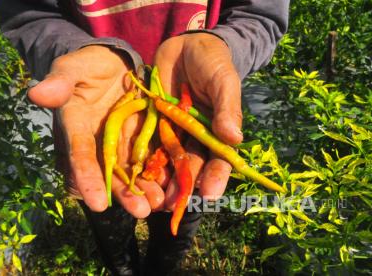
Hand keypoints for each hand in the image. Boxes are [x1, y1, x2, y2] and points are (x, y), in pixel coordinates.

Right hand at [28, 46, 164, 217]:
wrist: (113, 63)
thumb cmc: (88, 65)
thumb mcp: (72, 67)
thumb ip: (60, 81)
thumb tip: (36, 92)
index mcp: (77, 127)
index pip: (81, 154)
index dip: (88, 178)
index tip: (97, 204)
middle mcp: (98, 141)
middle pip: (110, 171)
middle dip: (124, 193)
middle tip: (141, 211)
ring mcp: (121, 141)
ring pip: (131, 170)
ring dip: (145, 188)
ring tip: (162, 204)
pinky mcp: (140, 136)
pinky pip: (150, 156)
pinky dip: (160, 170)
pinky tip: (174, 184)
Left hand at [154, 33, 242, 206]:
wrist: (185, 46)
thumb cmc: (212, 62)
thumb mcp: (223, 81)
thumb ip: (227, 108)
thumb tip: (234, 138)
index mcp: (217, 131)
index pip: (218, 159)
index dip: (216, 177)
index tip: (211, 194)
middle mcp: (195, 137)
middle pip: (191, 166)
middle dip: (184, 186)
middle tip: (175, 204)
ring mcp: (174, 131)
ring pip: (168, 160)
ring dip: (162, 180)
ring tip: (155, 199)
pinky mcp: (154, 123)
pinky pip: (148, 143)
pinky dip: (144, 159)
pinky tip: (137, 175)